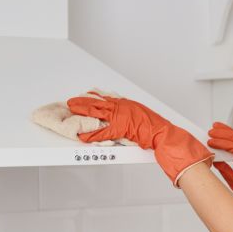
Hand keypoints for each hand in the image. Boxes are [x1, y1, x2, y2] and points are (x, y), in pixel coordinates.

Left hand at [67, 90, 213, 186]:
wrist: (161, 132)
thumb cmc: (153, 126)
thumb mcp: (139, 114)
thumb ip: (128, 113)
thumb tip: (120, 114)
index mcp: (126, 104)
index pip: (106, 98)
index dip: (93, 97)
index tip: (84, 95)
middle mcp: (121, 107)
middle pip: (97, 103)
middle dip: (82, 103)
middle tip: (71, 103)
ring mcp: (120, 117)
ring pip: (96, 114)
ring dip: (83, 115)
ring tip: (71, 115)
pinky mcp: (120, 129)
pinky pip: (102, 133)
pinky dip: (92, 135)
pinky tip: (83, 136)